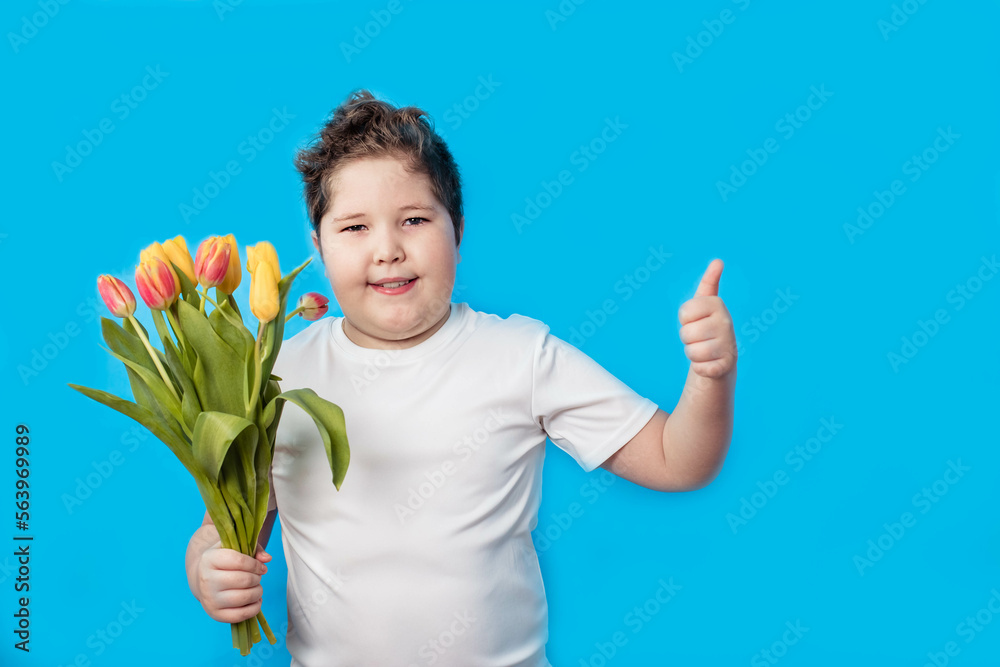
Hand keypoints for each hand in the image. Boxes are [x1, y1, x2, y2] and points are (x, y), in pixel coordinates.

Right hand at [195, 541, 271, 623]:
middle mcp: (207, 580)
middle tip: (257, 577)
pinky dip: (254, 608)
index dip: (256, 564)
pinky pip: (241, 615)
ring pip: (244, 597)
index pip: (239, 561)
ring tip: (256, 588)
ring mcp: (209, 599)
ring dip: (257, 592)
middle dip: (257, 578)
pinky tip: (255, 600)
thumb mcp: (235, 547)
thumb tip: (267, 559)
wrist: (201, 577)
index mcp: (210, 559)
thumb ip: (254, 549)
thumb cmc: (224, 560)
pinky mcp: (215, 614)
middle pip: (244, 580)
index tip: (261, 567)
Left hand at [678, 259, 736, 378]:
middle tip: (700, 337)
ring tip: (704, 349)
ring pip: (691, 351)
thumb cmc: (707, 325)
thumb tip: (718, 261)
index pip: (684, 312)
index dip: (685, 319)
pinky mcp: (726, 366)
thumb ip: (709, 283)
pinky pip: (700, 368)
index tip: (696, 320)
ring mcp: (728, 345)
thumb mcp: (705, 304)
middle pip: (685, 333)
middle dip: (687, 337)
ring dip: (693, 353)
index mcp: (717, 305)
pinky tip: (709, 363)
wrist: (721, 357)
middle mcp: (726, 323)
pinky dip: (700, 368)